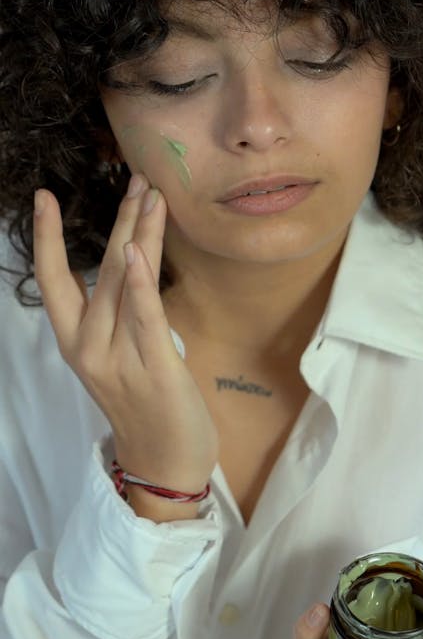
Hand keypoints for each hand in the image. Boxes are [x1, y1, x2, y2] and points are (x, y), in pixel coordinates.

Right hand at [33, 173, 218, 492]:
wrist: (164, 461)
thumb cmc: (145, 401)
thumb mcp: (115, 354)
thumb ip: (112, 313)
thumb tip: (122, 263)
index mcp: (76, 342)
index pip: (52, 281)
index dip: (47, 238)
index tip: (43, 198)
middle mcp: (88, 347)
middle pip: (100, 270)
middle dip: (119, 220)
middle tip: (137, 177)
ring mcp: (117, 359)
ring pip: (125, 282)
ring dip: (139, 233)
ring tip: (151, 194)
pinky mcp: (153, 368)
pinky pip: (144, 316)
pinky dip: (142, 281)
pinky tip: (139, 248)